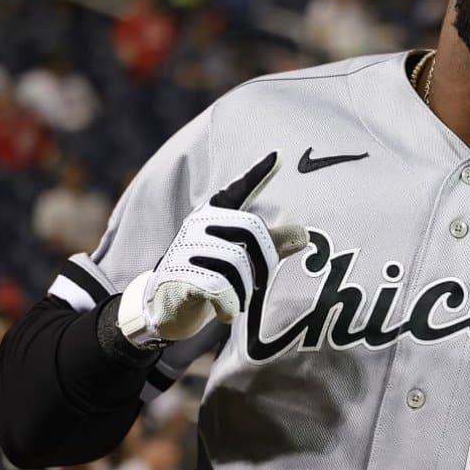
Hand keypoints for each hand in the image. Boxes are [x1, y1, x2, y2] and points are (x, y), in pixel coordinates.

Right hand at [117, 151, 306, 347]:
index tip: (279, 154)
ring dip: (246, 290)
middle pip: (253, 232)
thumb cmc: (209, 276)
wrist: (165, 308)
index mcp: (213, 216)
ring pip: (238, 264)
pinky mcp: (179, 276)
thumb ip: (270, 245)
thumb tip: (303, 235)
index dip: (258, 173)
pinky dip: (230, 306)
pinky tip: (228, 314)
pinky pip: (219, 288)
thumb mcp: (242, 259)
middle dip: (266, 262)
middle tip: (259, 284)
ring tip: (238, 299)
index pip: (239, 190)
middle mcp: (198, 225)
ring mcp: (186, 249)